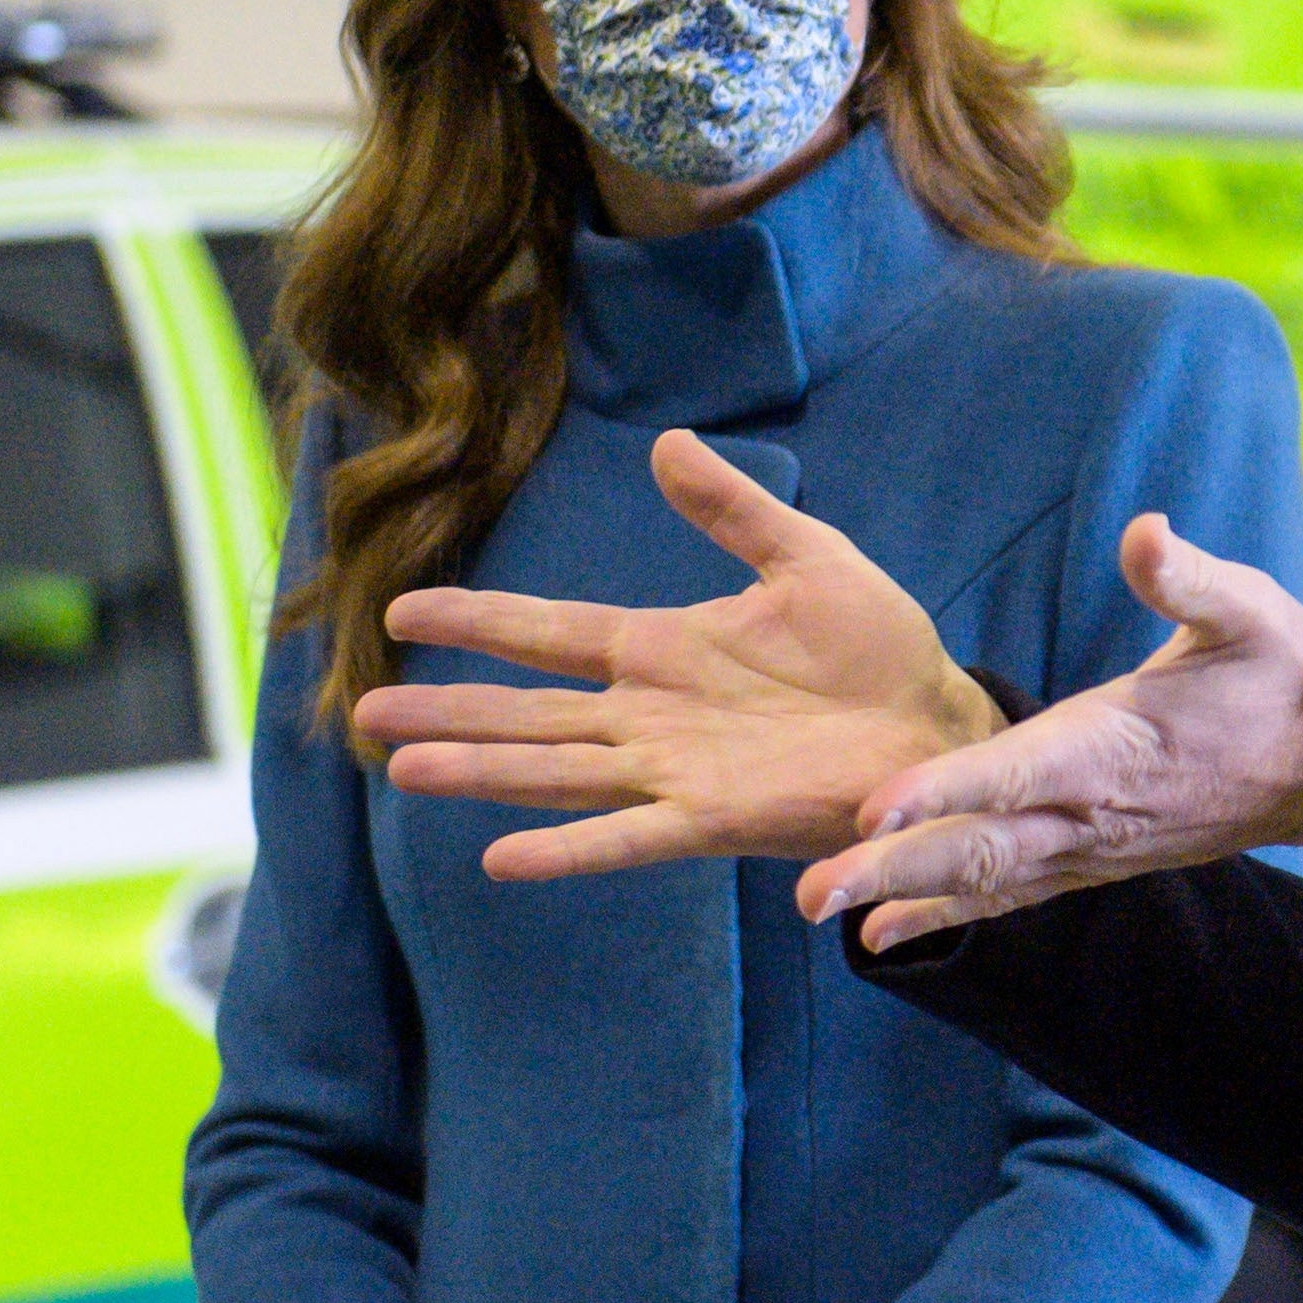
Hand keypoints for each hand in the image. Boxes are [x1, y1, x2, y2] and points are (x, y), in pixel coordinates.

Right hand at [354, 429, 1004, 879]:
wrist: (940, 719)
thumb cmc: (877, 645)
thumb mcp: (805, 557)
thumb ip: (732, 510)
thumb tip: (667, 443)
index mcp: (665, 648)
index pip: (550, 632)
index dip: (480, 623)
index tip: (403, 614)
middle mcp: (652, 714)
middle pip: (528, 712)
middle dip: (448, 713)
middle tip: (363, 717)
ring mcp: (675, 769)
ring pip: (555, 771)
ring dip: (482, 773)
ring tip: (404, 771)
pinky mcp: (714, 817)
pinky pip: (626, 835)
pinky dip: (566, 848)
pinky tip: (501, 859)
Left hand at [798, 512, 1302, 953]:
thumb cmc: (1286, 674)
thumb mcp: (1248, 609)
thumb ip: (1188, 577)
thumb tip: (1145, 532)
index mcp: (1118, 742)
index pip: (1016, 769)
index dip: (944, 788)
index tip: (873, 806)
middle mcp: (1095, 808)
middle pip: (980, 845)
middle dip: (893, 868)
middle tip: (812, 892)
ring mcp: (1093, 845)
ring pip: (987, 878)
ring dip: (904, 895)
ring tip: (823, 913)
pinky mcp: (1095, 860)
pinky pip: (1011, 893)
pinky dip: (946, 913)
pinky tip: (882, 934)